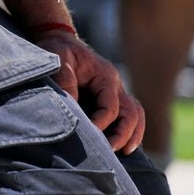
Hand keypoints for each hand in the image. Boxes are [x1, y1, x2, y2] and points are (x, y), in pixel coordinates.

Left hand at [34, 31, 144, 154]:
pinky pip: (128, 117)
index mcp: (105, 76)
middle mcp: (115, 85)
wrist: (59, 42)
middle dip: (122, 134)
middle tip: (108, 151)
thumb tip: (71, 107)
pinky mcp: (109, 101)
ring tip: (124, 153)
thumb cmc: (58, 50)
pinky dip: (129, 132)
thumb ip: (65, 81)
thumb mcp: (58, 60)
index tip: (87, 134)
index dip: (100, 123)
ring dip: (131, 134)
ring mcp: (115, 93)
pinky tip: (121, 148)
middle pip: (131, 112)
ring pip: (135, 115)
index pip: (111, 106)